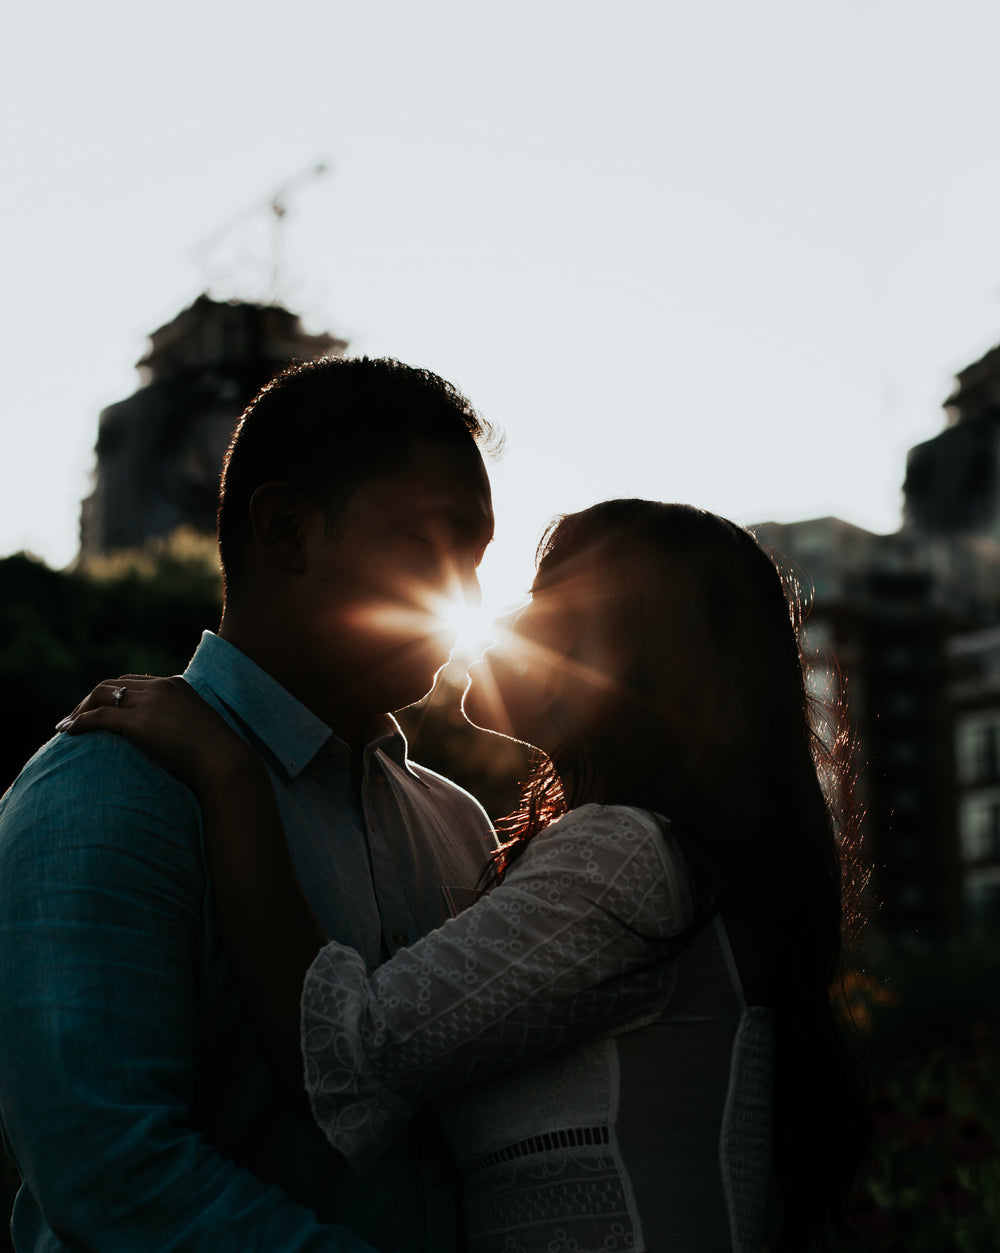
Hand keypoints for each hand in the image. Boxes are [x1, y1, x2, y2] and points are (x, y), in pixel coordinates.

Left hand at [57, 676, 262, 796]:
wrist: (225, 762)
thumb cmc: (217, 756)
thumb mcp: (198, 729)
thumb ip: (181, 723)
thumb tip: (170, 738)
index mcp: (177, 685)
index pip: (135, 682)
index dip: (113, 695)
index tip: (99, 710)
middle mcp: (162, 687)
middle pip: (114, 684)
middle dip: (91, 699)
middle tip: (76, 717)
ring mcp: (150, 702)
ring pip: (102, 695)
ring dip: (81, 709)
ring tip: (68, 725)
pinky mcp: (140, 722)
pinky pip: (99, 717)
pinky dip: (79, 721)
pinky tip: (69, 731)